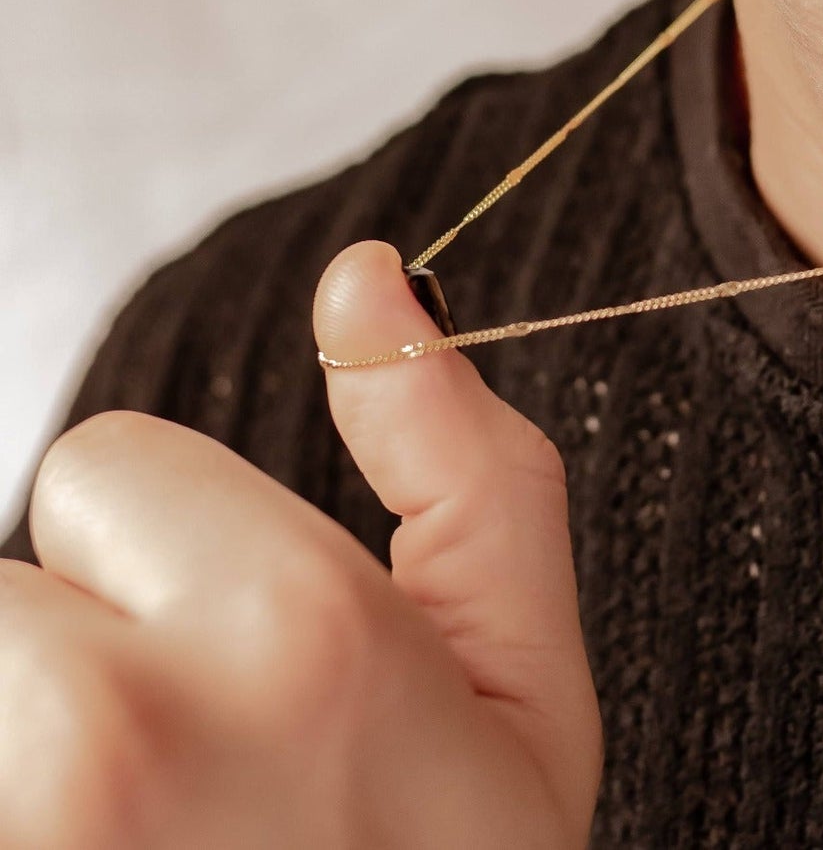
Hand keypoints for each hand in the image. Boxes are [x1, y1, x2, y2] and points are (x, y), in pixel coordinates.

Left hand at [0, 241, 602, 848]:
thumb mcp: (521, 684)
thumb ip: (463, 459)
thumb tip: (369, 278)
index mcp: (290, 632)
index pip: (102, 464)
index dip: (180, 570)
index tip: (243, 683)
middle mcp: (110, 737)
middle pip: (3, 587)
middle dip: (77, 660)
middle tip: (176, 792)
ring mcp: (21, 828)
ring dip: (30, 741)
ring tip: (130, 836)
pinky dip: (12, 791)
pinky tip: (91, 847)